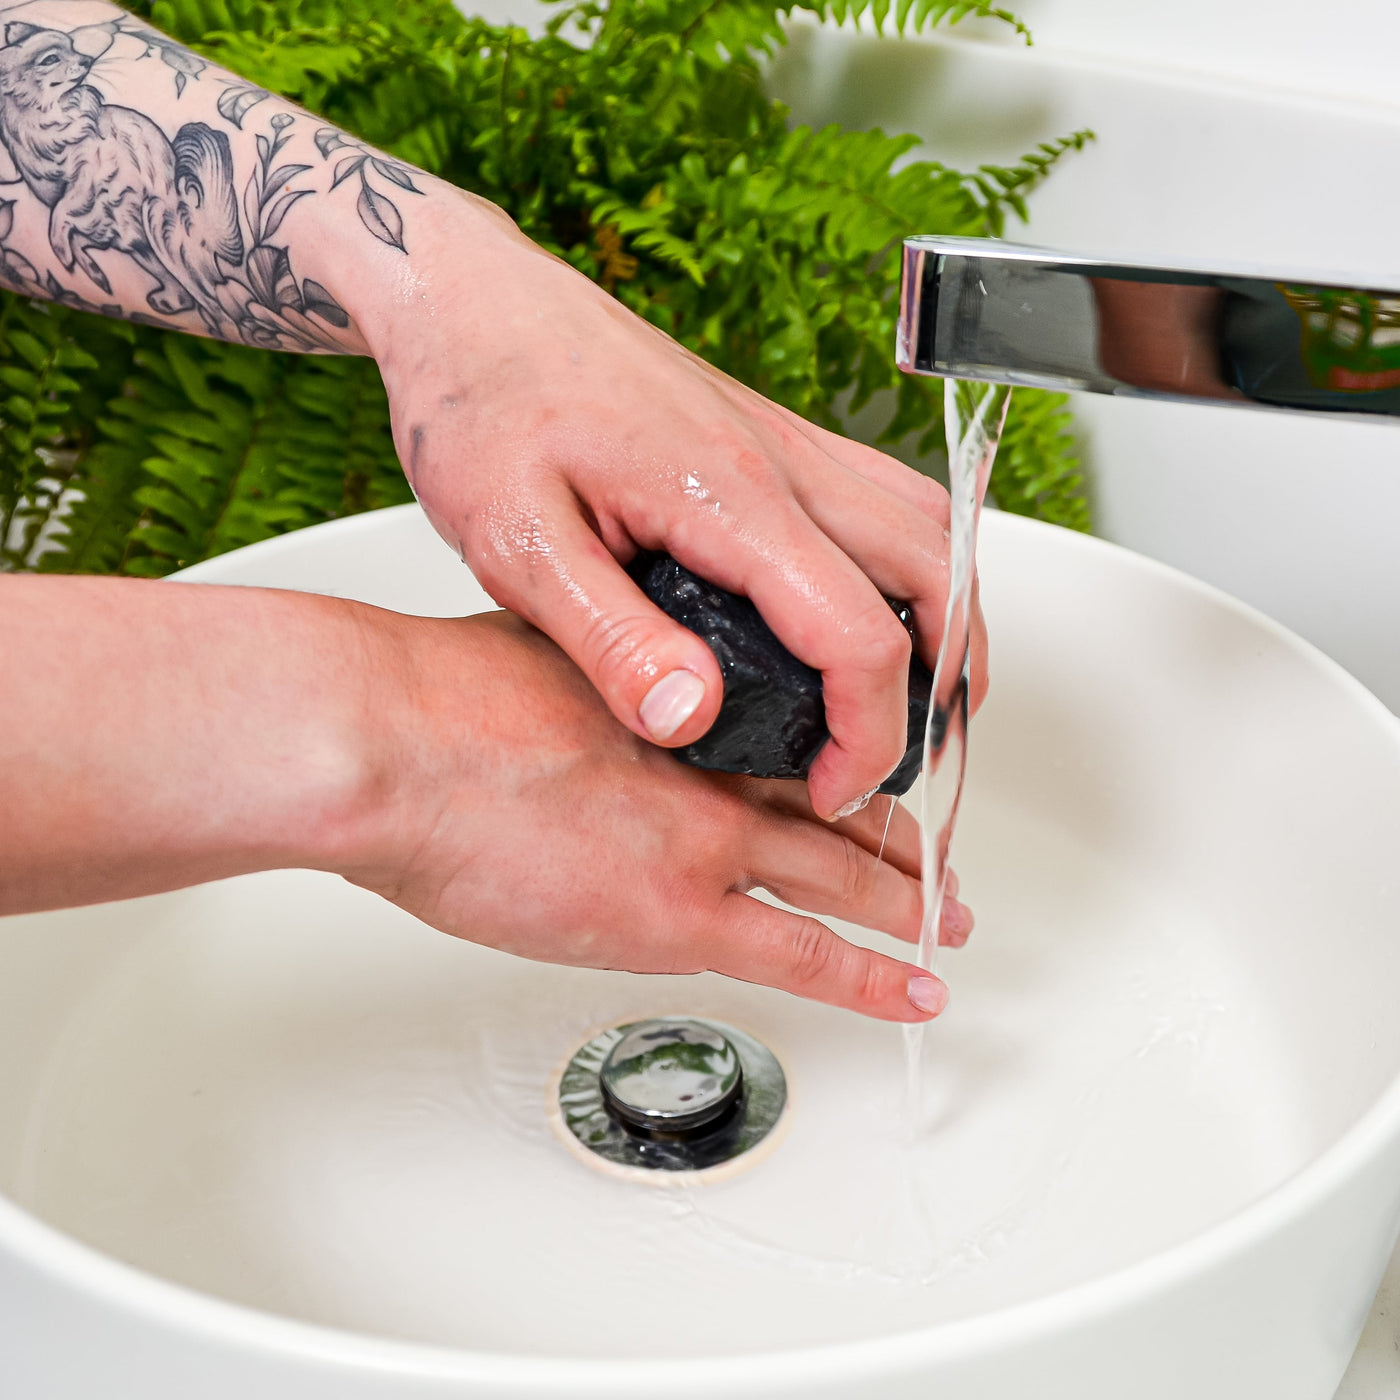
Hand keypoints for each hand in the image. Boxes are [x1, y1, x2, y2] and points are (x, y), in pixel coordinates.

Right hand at [348, 608, 973, 1019]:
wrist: (400, 745)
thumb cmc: (444, 695)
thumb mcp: (551, 650)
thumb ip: (605, 680)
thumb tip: (609, 693)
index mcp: (688, 703)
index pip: (807, 739)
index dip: (854, 765)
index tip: (875, 779)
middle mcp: (716, 769)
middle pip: (841, 808)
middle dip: (898, 843)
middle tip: (937, 865)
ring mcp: (706, 844)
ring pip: (846, 880)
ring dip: (905, 907)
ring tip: (945, 925)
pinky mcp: (677, 917)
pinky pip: (808, 957)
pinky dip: (871, 980)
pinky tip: (913, 994)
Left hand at [362, 190, 988, 821]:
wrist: (474, 302)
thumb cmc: (480, 402)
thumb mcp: (517, 542)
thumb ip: (609, 636)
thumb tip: (690, 717)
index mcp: (728, 496)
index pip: (862, 635)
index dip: (869, 736)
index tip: (832, 792)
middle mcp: (779, 461)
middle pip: (936, 576)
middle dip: (942, 687)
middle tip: (894, 761)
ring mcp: (782, 441)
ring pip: (930, 530)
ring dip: (947, 620)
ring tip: (909, 701)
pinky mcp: (767, 435)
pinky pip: (884, 498)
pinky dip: (912, 566)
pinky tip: (871, 608)